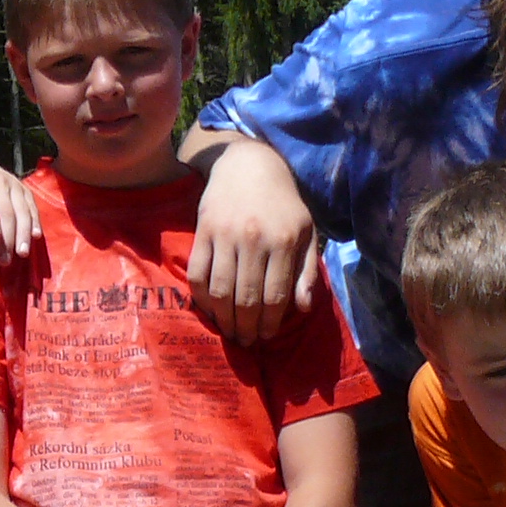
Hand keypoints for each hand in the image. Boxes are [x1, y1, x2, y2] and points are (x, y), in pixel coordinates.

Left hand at [0, 158, 42, 261]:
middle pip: (5, 208)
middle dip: (7, 234)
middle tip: (6, 260)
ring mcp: (13, 184)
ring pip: (21, 209)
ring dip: (23, 232)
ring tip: (22, 254)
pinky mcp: (24, 190)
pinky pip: (32, 207)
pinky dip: (35, 222)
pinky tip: (36, 238)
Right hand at [185, 138, 322, 345]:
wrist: (249, 165)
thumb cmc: (283, 203)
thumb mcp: (307, 231)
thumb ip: (307, 270)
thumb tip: (303, 308)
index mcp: (283, 242)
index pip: (275, 296)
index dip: (270, 323)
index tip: (266, 336)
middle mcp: (254, 240)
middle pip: (247, 299)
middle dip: (246, 328)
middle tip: (246, 342)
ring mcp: (225, 236)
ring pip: (221, 291)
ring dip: (223, 319)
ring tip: (228, 332)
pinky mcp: (203, 232)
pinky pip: (198, 274)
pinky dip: (201, 298)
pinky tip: (209, 310)